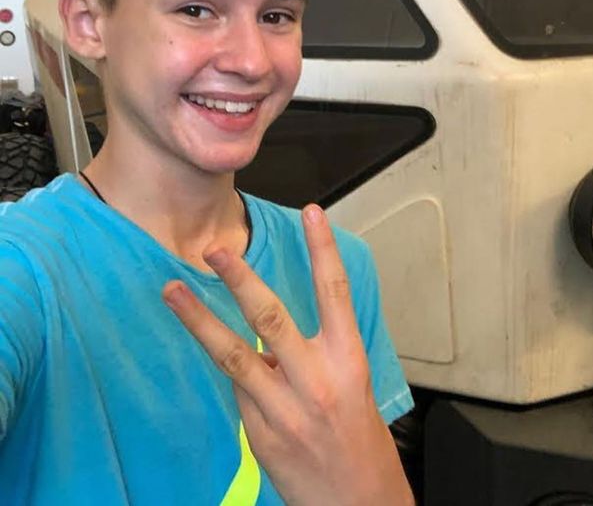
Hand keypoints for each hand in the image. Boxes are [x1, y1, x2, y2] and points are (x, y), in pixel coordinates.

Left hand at [162, 204, 413, 505]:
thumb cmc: (360, 442)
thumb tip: (269, 339)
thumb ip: (314, 357)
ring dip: (199, 319)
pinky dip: (232, 373)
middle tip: (214, 248)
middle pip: (271, 315)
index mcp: (348, 360)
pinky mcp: (260, 433)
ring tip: (172, 290)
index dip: (323, 249)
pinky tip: (224, 359)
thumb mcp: (351, 386)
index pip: (335, 292)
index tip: (311, 212)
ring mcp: (284, 408)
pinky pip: (238, 391)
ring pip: (235, 353)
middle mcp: (316, 379)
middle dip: (239, 278)